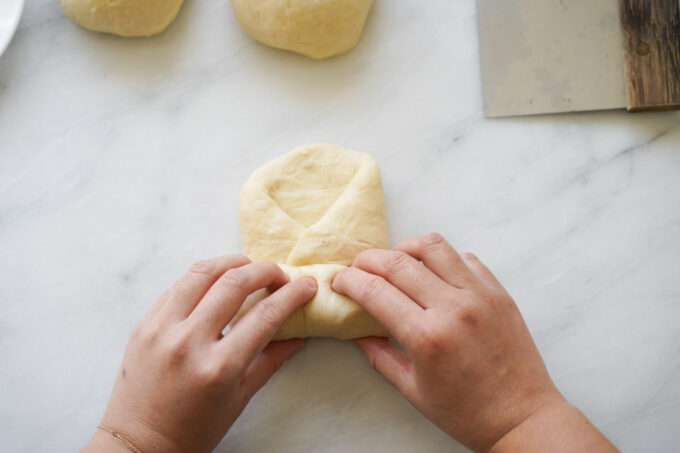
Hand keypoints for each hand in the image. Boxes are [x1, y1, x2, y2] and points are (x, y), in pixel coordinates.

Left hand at [82, 255, 316, 452]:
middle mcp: (188, 342)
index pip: (265, 316)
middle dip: (265, 270)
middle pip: (234, 283)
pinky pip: (177, 286)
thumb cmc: (192, 430)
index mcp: (218, 367)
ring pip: (202, 273)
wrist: (136, 444)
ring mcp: (161, 329)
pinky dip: (202, 278)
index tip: (307, 285)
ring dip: (231, 262)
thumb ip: (269, 362)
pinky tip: (216, 283)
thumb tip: (297, 336)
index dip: (292, 295)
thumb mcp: (238, 400)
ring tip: (248, 267)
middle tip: (279, 274)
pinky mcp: (144, 324)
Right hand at [333, 233, 616, 452]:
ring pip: (433, 246)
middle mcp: (452, 308)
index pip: (375, 291)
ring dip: (405, 247)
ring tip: (395, 260)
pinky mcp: (499, 292)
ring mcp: (479, 296)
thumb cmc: (467, 412)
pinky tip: (434, 273)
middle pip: (397, 262)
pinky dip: (442, 258)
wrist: (522, 417)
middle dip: (367, 260)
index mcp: (426, 337)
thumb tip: (358, 330)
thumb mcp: (412, 391)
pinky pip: (465, 258)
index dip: (349, 281)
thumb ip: (379, 356)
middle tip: (357, 267)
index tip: (339, 280)